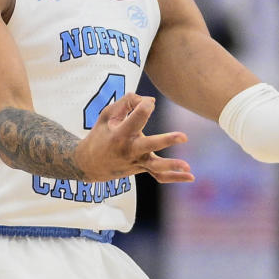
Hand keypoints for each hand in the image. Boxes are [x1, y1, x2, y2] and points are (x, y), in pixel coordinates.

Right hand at [75, 93, 194, 183]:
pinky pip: (158, 176)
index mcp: (120, 134)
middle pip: (150, 145)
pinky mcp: (142, 168)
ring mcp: (136, 162)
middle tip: (184, 136)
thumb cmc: (101, 134)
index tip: (146, 102)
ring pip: (155, 166)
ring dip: (171, 166)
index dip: (145, 104)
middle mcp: (129, 149)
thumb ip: (128, 101)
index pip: (138, 115)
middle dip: (166, 140)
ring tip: (187, 166)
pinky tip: (191, 177)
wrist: (88, 164)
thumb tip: (152, 101)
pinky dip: (174, 178)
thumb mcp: (107, 114)